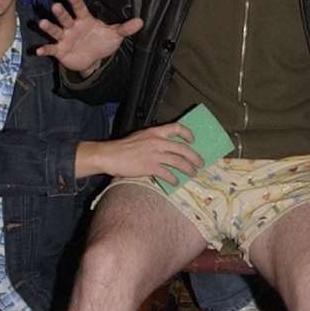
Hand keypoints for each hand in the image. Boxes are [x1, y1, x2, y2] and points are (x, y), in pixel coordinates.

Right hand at [35, 0, 141, 74]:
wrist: (92, 59)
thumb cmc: (101, 42)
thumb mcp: (114, 35)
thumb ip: (125, 28)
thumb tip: (141, 22)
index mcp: (85, 20)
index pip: (80, 9)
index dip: (76, 2)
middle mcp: (72, 26)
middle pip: (66, 18)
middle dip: (61, 13)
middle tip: (55, 5)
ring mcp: (64, 38)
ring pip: (56, 31)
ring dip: (49, 27)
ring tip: (42, 23)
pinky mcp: (59, 50)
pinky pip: (51, 48)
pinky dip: (44, 49)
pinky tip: (37, 50)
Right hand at [81, 124, 202, 183]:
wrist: (109, 155)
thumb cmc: (123, 147)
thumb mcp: (140, 137)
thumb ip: (154, 140)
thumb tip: (165, 149)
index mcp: (155, 132)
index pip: (177, 128)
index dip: (188, 134)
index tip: (192, 141)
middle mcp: (158, 142)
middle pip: (183, 149)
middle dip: (194, 157)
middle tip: (200, 163)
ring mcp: (155, 155)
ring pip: (179, 162)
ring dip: (188, 169)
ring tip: (192, 174)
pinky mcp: (150, 167)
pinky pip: (167, 174)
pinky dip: (174, 179)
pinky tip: (176, 182)